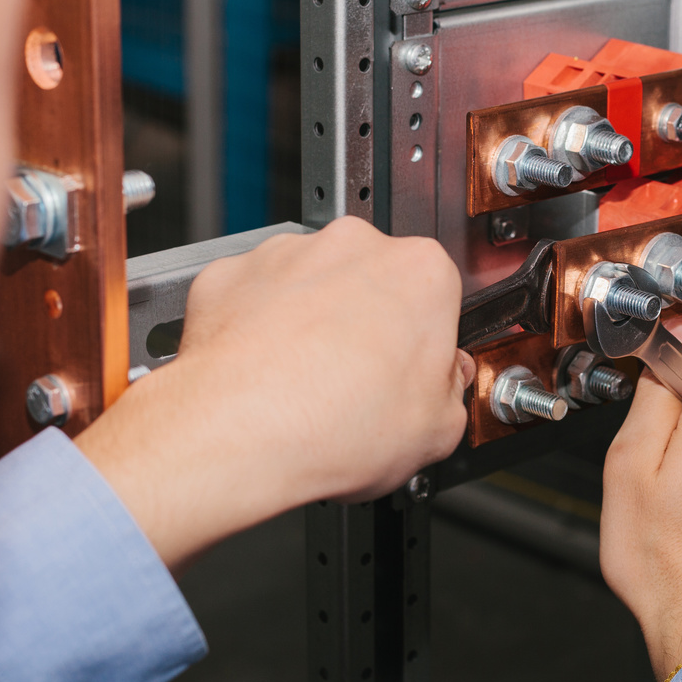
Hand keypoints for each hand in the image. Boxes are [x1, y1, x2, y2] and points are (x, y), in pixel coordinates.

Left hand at [76, 217, 472, 567]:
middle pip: (374, 281)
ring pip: (310, 284)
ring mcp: (288, 255)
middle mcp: (354, 247)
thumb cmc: (332, 426)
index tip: (414, 371)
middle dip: (369, 324)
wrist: (238, 434)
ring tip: (308, 385)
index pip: (438, 297)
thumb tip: (444, 390)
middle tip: (361, 384)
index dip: (425, 341)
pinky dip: (257, 326)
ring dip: (312, 321)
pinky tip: (264, 375)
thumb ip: (451, 395)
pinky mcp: (231, 274)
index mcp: (421, 272)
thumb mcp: (437, 432)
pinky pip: (253, 296)